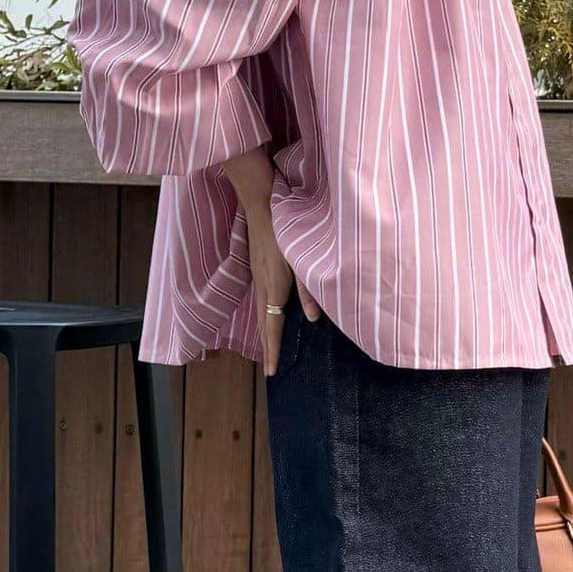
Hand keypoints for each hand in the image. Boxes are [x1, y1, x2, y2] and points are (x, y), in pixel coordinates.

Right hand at [222, 148, 323, 374]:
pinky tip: (268, 317)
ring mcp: (257, 275)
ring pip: (260, 312)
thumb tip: (315, 318)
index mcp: (274, 285)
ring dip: (264, 333)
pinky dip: (263, 315)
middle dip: (267, 348)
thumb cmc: (287, 225)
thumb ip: (310, 288)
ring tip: (268, 350)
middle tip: (269, 369)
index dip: (273, 350)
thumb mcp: (303, 256)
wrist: (262, 200)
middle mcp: (262, 284)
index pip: (272, 326)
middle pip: (263, 324)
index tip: (272, 371)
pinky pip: (260, 299)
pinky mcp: (257, 266)